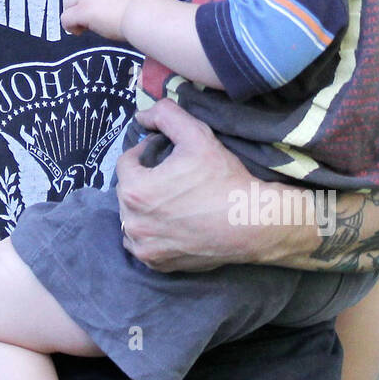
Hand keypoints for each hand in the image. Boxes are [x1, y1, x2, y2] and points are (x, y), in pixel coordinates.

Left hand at [61, 0, 145, 39]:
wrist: (145, 15)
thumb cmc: (143, 7)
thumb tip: (98, 4)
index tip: (94, 3)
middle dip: (81, 3)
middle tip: (93, 17)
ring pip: (68, 4)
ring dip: (75, 14)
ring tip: (85, 25)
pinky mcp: (83, 9)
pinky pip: (66, 18)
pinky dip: (70, 26)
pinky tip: (79, 31)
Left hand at [115, 98, 280, 271]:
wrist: (251, 222)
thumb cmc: (222, 178)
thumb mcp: (196, 134)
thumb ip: (164, 115)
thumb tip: (141, 116)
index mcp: (134, 190)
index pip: (127, 162)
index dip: (146, 153)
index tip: (165, 153)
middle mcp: (132, 222)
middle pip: (128, 190)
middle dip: (144, 179)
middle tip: (172, 175)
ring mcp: (143, 247)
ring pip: (132, 217)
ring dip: (145, 206)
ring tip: (172, 199)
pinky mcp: (157, 264)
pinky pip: (143, 242)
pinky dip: (152, 232)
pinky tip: (173, 222)